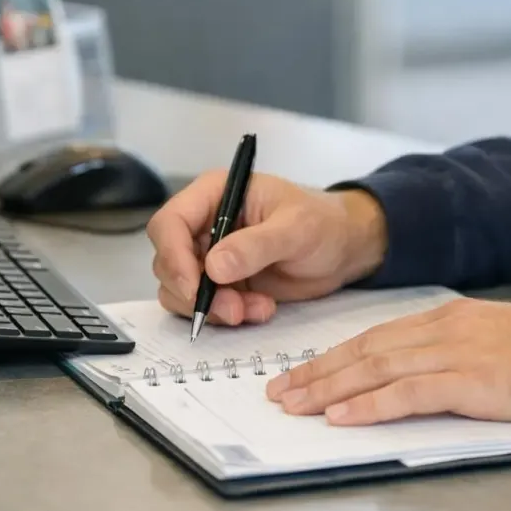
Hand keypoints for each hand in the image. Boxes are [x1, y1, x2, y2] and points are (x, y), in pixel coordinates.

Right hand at [146, 170, 387, 324]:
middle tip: (233, 309)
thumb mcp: (296, 229)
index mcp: (214, 194)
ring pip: (181, 290)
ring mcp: (209, 256)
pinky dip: (228, 316)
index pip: (169, 222)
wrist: (342, 249)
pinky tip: (262, 310)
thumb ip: (256, 245)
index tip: (194, 287)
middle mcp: (204, 224)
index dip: (173, 256)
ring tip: (257, 309)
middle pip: (168, 261)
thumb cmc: (323, 223)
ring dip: (213, 309)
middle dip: (195, 292)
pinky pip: (205, 307)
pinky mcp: (221, 284)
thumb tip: (214, 266)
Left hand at [265, 298, 510, 424]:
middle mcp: (442, 330)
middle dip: (316, 372)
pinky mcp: (470, 382)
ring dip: (329, 390)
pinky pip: (407, 394)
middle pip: (364, 350)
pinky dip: (369, 406)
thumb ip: (450, 352)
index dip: (332, 357)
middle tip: (279, 391)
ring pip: (375, 369)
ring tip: (295, 405)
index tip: (301, 373)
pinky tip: (341, 417)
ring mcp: (455, 354)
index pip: (374, 337)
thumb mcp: (491, 342)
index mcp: (446, 318)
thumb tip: (412, 375)